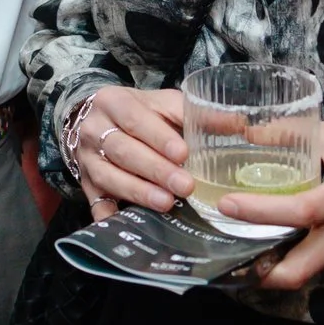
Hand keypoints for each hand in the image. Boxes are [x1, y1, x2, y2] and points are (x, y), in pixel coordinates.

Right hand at [68, 86, 193, 221]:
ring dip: (138, 191)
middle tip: (185, 186)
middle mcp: (94, 129)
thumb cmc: (140, 113)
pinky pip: (95, 201)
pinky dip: (108, 214)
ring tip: (166, 203)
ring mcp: (87, 159)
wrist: (97, 120)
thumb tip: (238, 124)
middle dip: (155, 170)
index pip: (134, 118)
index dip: (158, 137)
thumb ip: (196, 113)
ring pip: (109, 176)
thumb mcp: (164, 104)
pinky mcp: (85, 184)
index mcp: (114, 102)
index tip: (183, 153)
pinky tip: (124, 223)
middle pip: (122, 150)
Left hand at [218, 121, 323, 291]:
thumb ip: (293, 134)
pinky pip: (311, 272)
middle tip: (224, 253)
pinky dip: (288, 265)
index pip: (298, 211)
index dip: (260, 211)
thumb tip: (248, 134)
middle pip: (296, 271)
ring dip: (268, 272)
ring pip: (301, 277)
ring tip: (237, 256)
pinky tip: (267, 252)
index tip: (227, 205)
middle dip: (257, 272)